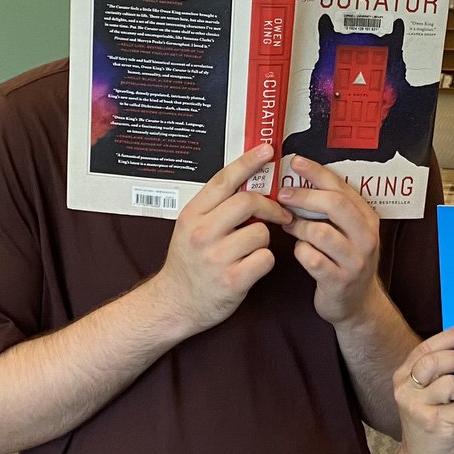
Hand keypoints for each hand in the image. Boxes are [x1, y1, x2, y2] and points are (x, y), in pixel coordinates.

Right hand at [152, 144, 291, 333]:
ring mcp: (217, 257)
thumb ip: (215, 206)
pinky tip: (250, 267)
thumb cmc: (189, 262)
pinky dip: (264, 261)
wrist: (174, 304)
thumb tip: (250, 181)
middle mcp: (202, 233)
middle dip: (270, 206)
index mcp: (192, 215)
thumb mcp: (191, 227)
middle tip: (280, 213)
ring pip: (262, 232)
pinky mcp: (233, 279)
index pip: (224, 180)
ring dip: (263, 240)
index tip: (268, 150)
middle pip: (249, 201)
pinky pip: (266, 258)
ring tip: (249, 250)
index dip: (248, 161)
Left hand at [276, 155, 382, 325]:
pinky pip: (312, 259)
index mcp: (368, 218)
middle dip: (304, 196)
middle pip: (334, 205)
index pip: (342, 186)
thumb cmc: (346, 259)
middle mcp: (366, 237)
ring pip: (320, 232)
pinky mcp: (340, 281)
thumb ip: (332, 208)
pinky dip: (300, 252)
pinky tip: (299, 250)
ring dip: (299, 226)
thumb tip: (299, 179)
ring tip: (289, 225)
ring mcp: (355, 260)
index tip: (296, 162)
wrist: (358, 304)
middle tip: (282, 194)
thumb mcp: (349, 230)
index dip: (317, 172)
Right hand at [394, 325, 453, 453]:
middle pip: (433, 363)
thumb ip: (440, 374)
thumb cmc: (431, 420)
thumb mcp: (428, 395)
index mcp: (404, 376)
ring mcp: (417, 407)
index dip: (446, 338)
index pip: (424, 350)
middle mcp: (406, 389)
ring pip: (449, 385)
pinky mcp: (433, 423)